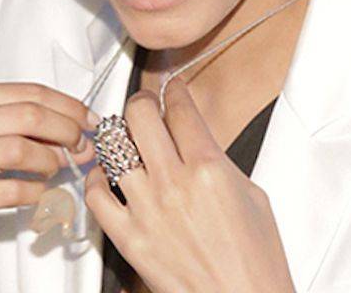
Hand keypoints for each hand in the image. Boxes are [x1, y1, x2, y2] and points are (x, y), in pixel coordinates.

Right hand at [0, 82, 96, 259]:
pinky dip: (34, 191)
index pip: (27, 91)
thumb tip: (62, 118)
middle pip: (30, 115)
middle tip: (80, 145)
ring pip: (22, 149)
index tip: (87, 118)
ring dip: (51, 160)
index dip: (67, 104)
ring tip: (54, 168)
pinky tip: (36, 192)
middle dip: (67, 130)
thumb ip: (1, 116)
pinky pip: (11, 190)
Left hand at [84, 79, 295, 292]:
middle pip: (140, 115)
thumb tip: (196, 141)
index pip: (181, 109)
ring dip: (118, 138)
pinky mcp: (129, 238)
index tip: (172, 89)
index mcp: (210, 168)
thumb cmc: (255, 261)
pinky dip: (96, 178)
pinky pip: (95, 194)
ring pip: (112, 148)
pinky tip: (105, 176)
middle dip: (142, 101)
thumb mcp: (251, 195)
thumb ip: (218, 161)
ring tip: (124, 138)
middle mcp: (174, 184)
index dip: (174, 91)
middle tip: (145, 104)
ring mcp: (147, 210)